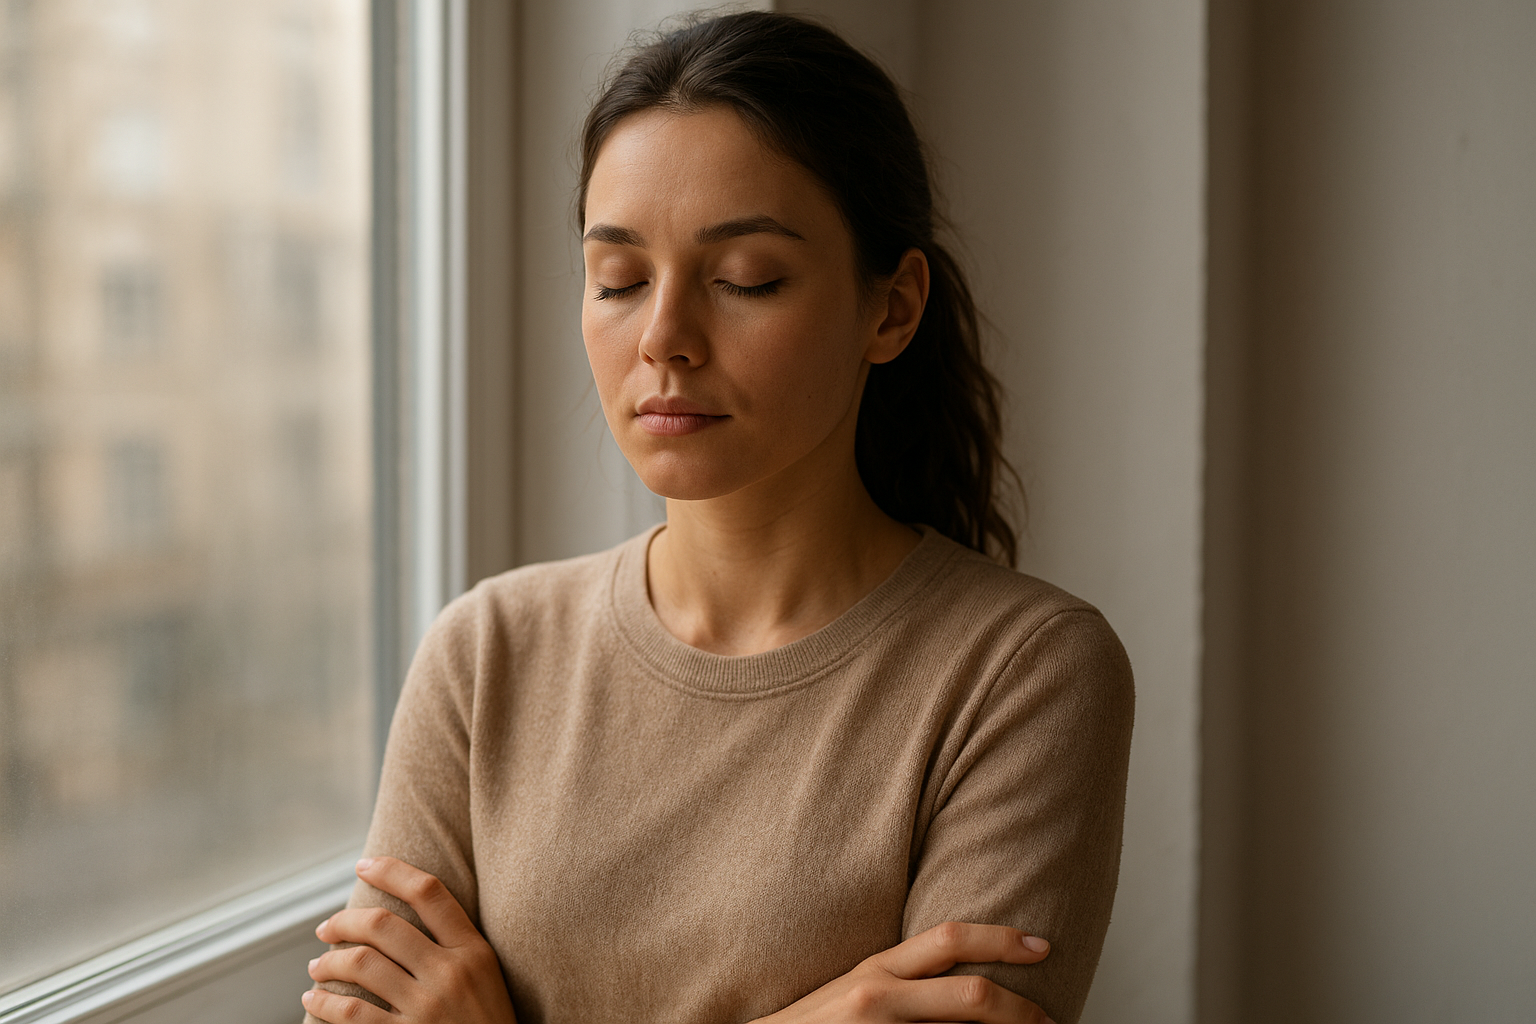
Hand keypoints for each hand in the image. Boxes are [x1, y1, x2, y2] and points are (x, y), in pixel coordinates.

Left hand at [302, 857, 515, 1023]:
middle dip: (343, 921)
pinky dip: (325, 1002)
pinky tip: (314, 999)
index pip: (429, 893)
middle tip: (326, 928)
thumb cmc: (485, 1021)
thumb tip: (396, 919)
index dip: (392, 871)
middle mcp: (450, 974)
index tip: (364, 865)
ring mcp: (426, 1008)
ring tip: (316, 966)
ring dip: (327, 962)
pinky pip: (351, 1012)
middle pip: (383, 925)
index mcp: (473, 951)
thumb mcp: (485, 975)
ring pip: (361, 964)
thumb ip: (453, 945)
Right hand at [757, 922, 1055, 1023]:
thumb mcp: (856, 988)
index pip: (949, 939)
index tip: (1042, 946)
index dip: (1002, 939)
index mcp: (877, 969)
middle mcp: (878, 996)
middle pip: (971, 995)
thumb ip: (904, 979)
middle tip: (1050, 1019)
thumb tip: (962, 982)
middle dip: (1022, 1009)